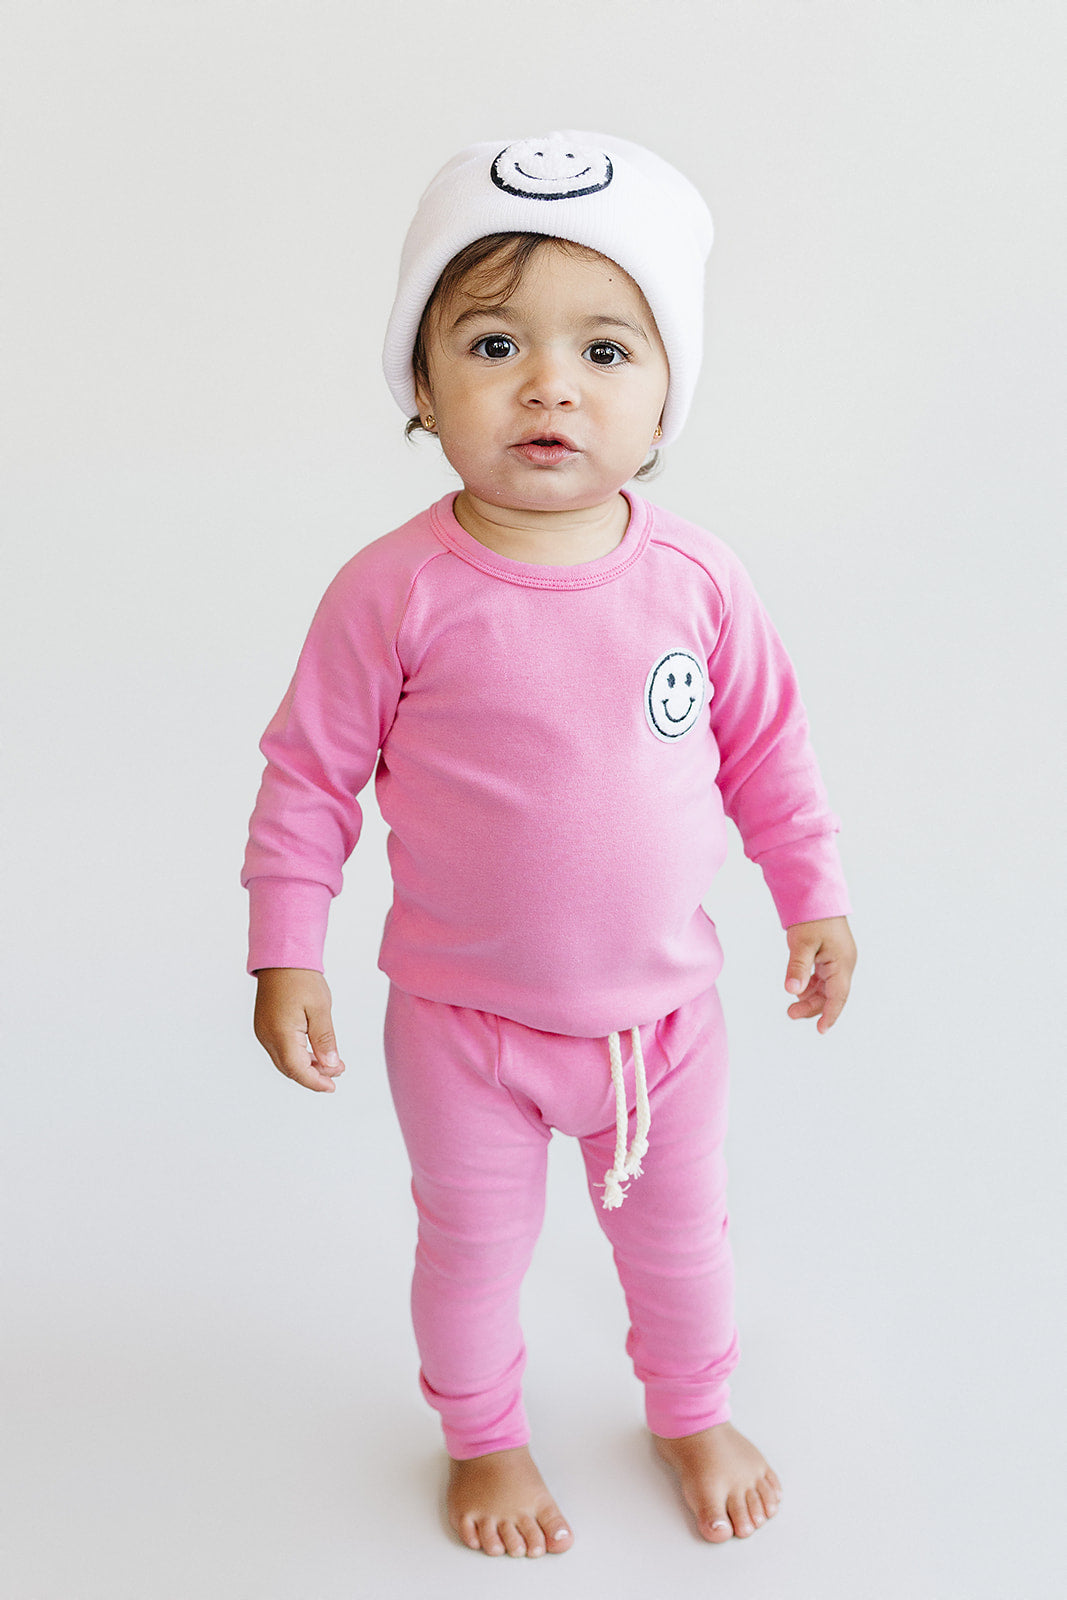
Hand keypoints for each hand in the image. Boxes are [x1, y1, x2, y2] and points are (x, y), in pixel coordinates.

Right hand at [253, 967, 345, 1091]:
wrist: (282, 958)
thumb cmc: (302, 978)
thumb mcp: (320, 1009)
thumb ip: (325, 1040)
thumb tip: (331, 1066)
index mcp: (281, 1033)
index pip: (297, 1070)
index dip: (315, 1082)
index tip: (332, 1086)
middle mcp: (267, 1036)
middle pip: (290, 1069)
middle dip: (314, 1075)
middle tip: (338, 1073)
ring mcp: (263, 1032)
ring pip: (285, 1061)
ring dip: (306, 1066)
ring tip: (331, 1064)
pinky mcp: (265, 1027)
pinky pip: (281, 1050)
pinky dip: (297, 1056)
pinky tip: (314, 1053)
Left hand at [784, 917, 856, 1033]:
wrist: (816, 895)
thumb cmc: (811, 917)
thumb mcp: (802, 943)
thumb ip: (798, 968)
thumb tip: (792, 991)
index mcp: (842, 962)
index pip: (838, 995)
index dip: (830, 1014)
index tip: (821, 1030)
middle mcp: (843, 964)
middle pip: (831, 995)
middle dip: (813, 1007)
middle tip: (790, 1013)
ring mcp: (837, 961)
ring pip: (825, 988)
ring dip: (810, 998)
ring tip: (791, 1007)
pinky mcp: (829, 958)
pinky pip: (821, 979)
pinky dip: (810, 987)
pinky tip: (797, 991)